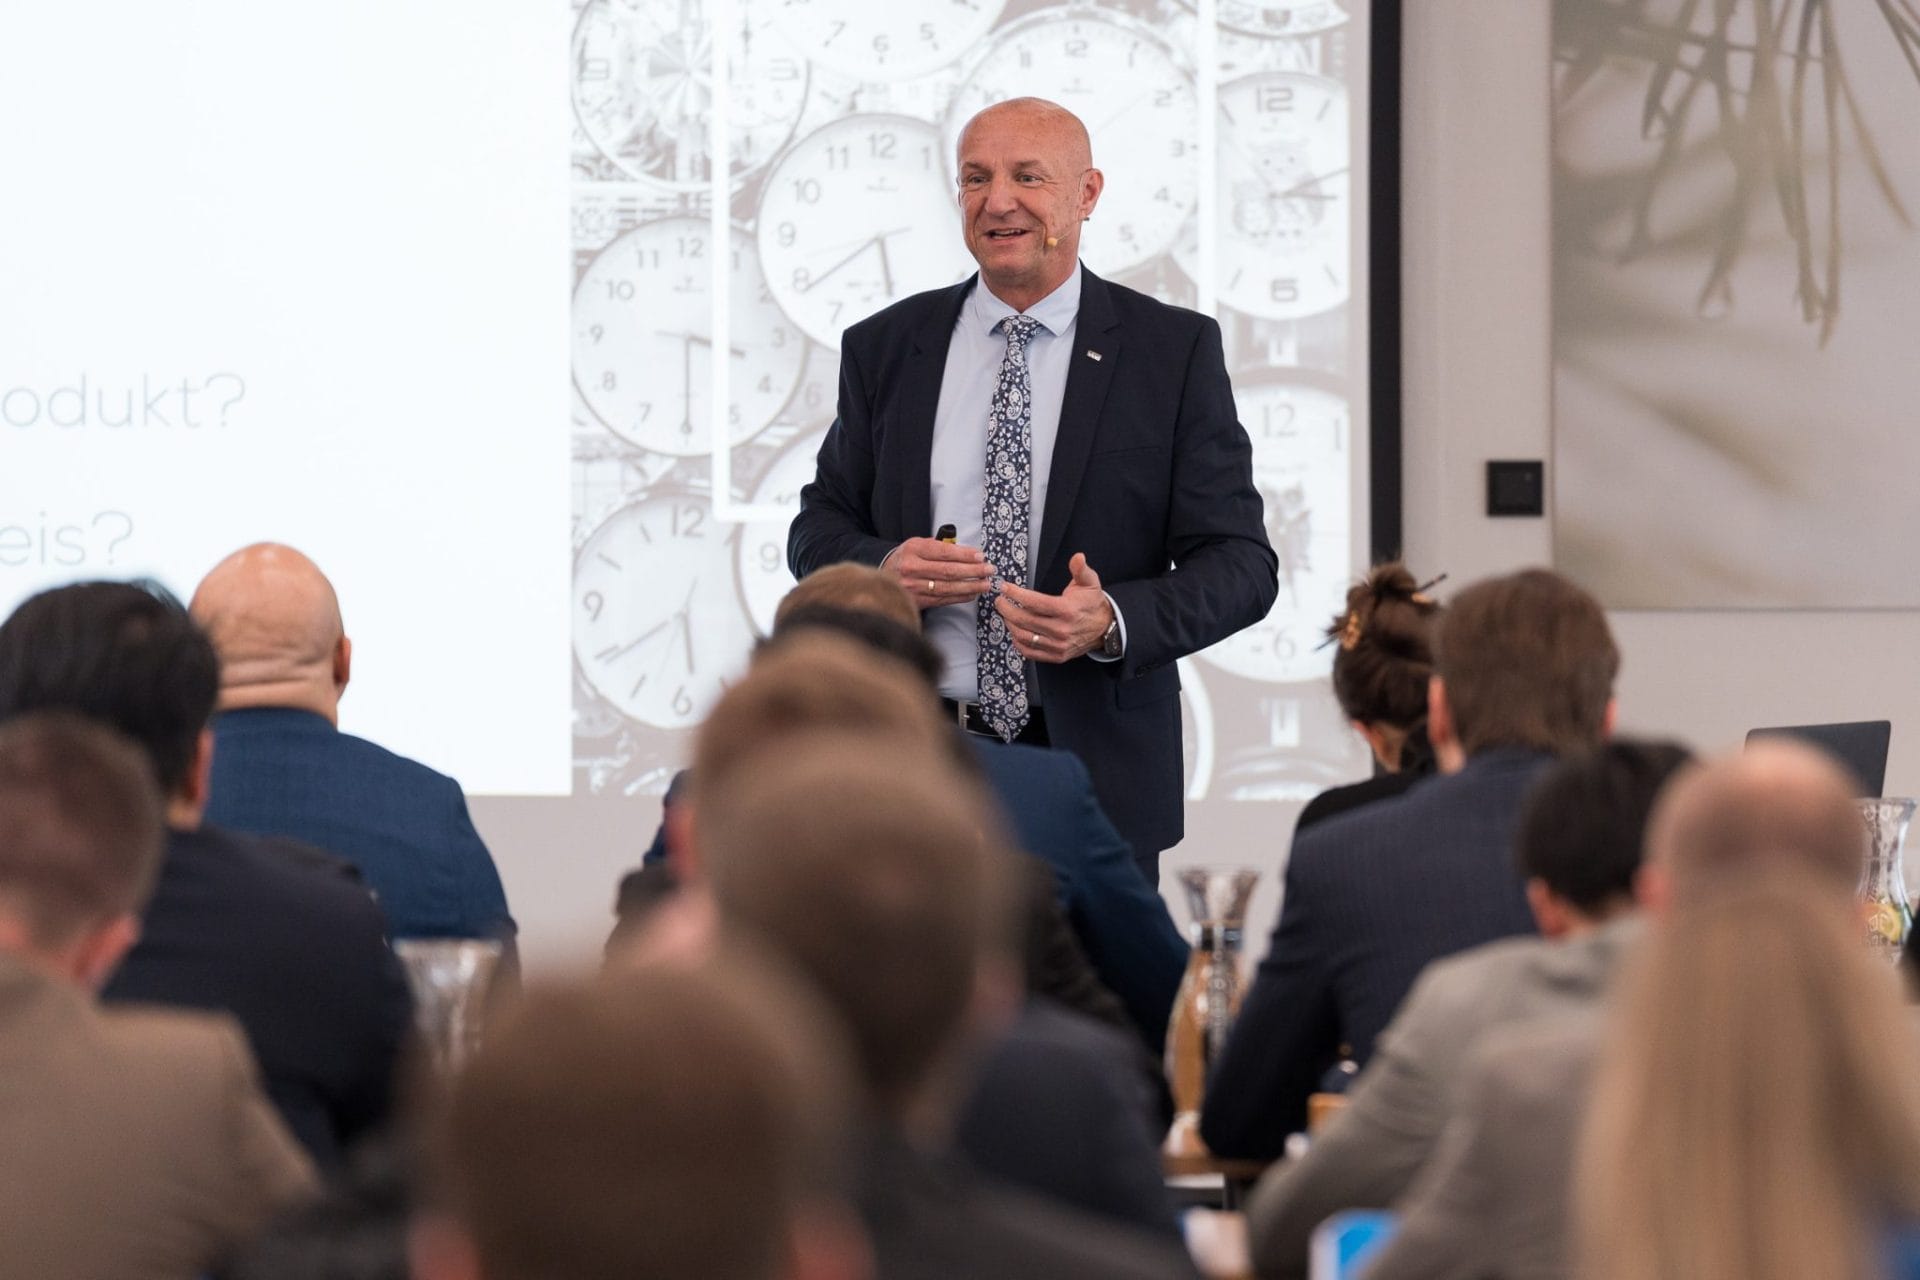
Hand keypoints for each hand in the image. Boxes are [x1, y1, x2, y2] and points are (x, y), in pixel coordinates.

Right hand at [889, 537, 994, 610]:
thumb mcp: (918, 545)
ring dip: (970, 586)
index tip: (981, 557)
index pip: (944, 552)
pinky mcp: (916, 601)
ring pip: (947, 587)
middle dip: (973, 571)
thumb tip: (969, 554)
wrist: (883, 575)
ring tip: (985, 584)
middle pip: (948, 571)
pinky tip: (972, 593)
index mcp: (913, 549)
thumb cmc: (907, 558)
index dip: (965, 555)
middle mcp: (911, 568)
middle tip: (989, 570)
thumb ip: (940, 547)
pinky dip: (960, 597)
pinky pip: (943, 599)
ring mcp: (913, 586)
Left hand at [995, 553, 1114, 663]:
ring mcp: (1058, 645)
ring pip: (1024, 637)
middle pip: (1024, 620)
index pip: (1034, 603)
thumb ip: (1081, 569)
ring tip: (1005, 614)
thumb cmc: (1092, 603)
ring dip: (1010, 625)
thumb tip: (1078, 557)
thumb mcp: (1090, 582)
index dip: (1016, 594)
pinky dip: (1018, 642)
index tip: (1005, 588)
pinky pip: (1031, 652)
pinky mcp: (1057, 656)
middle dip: (1006, 609)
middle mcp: (1062, 630)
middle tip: (999, 600)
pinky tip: (1014, 631)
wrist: (1105, 628)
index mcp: (1067, 610)